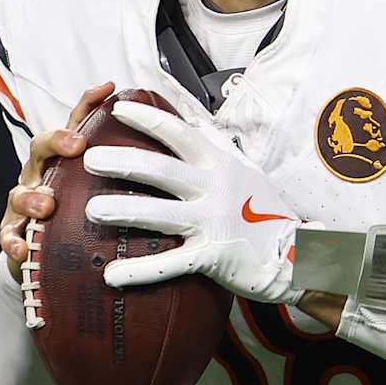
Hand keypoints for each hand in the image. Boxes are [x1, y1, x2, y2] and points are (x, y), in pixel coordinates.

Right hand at [0, 81, 115, 270]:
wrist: (48, 255)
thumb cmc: (79, 214)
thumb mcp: (104, 190)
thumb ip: (129, 172)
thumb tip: (177, 153)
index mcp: (65, 160)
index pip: (76, 124)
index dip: (89, 103)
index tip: (108, 89)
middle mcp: (42, 174)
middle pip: (41, 147)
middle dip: (57, 141)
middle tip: (76, 145)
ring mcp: (25, 201)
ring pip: (20, 191)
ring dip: (32, 196)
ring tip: (46, 206)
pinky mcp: (15, 231)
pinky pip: (9, 234)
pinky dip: (14, 240)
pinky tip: (23, 248)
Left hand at [82, 101, 303, 304]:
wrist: (296, 252)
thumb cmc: (264, 210)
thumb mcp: (244, 170)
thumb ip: (216, 147)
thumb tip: (194, 121)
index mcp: (219, 163)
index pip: (179, 133)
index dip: (148, 119)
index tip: (117, 109)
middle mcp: (214, 188)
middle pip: (161, 170)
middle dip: (122, 162)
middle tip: (89, 159)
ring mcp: (212, 221)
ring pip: (159, 213)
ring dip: (123, 210)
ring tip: (91, 210)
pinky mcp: (212, 255)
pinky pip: (169, 264)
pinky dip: (140, 270)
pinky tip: (111, 275)